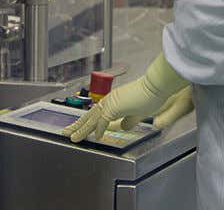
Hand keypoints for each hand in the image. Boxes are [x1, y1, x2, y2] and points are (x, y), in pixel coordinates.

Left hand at [63, 53, 188, 142]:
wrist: (156, 86)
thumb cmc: (151, 95)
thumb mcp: (138, 112)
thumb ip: (129, 120)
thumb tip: (123, 126)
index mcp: (114, 100)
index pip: (96, 113)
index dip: (87, 121)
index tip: (80, 127)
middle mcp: (109, 100)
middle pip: (89, 115)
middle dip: (77, 125)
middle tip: (67, 132)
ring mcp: (111, 102)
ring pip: (92, 119)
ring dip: (82, 129)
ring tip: (73, 137)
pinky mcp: (115, 107)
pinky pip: (103, 121)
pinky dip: (98, 129)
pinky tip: (96, 137)